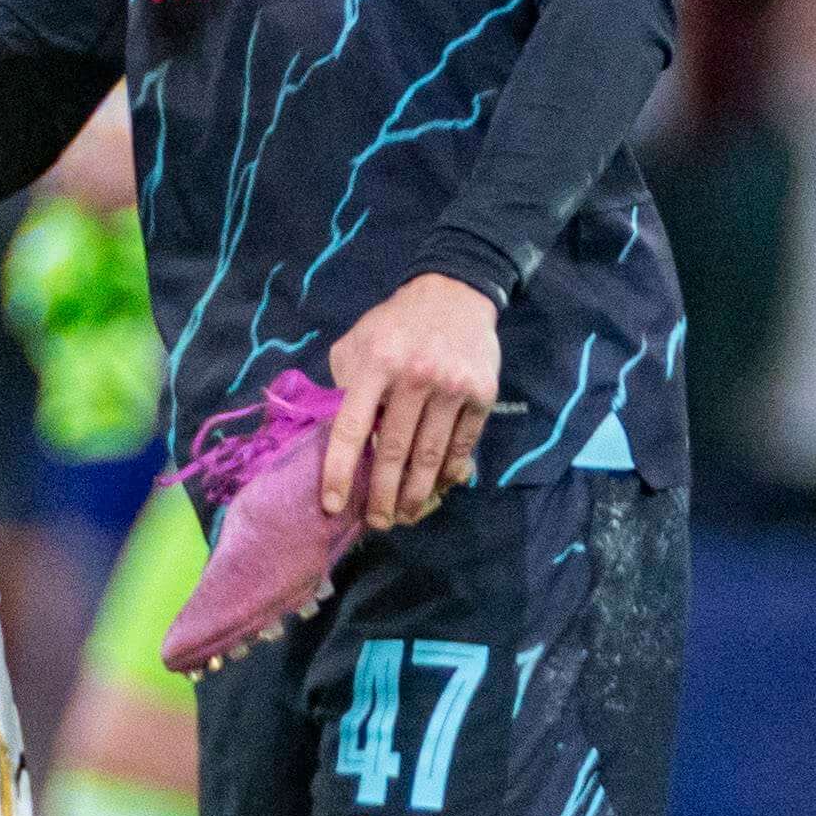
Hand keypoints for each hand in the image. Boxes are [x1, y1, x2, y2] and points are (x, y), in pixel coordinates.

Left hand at [319, 272, 500, 529]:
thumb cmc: (394, 324)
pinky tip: (436, 488)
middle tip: (376, 522)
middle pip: (393, 450)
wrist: (454, 292)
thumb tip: (337, 438)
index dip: (340, 470)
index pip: (351, 427)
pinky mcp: (482, 394)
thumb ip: (343, 385)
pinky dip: (449, 472)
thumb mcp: (357, 342)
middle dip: (382, 495)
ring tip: (404, 515)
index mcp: (376, 363)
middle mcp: (415, 376)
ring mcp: (452, 386)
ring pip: (431, 455)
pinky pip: (462, 445)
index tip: (333, 504)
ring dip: (416, 493)